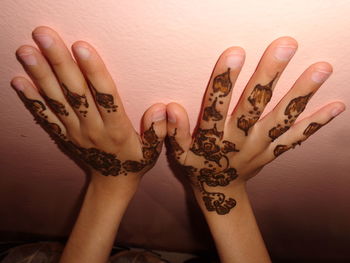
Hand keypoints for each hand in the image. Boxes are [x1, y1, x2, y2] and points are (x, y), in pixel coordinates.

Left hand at [11, 26, 166, 186]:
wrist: (113, 183)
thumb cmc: (136, 162)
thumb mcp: (154, 151)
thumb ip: (158, 130)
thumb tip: (160, 108)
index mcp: (117, 130)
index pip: (105, 96)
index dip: (94, 71)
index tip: (82, 47)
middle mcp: (93, 129)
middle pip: (76, 93)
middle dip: (60, 63)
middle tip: (44, 36)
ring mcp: (75, 132)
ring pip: (58, 101)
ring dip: (41, 75)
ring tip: (27, 51)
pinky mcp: (64, 136)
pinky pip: (46, 118)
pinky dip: (32, 99)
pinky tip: (19, 81)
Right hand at [166, 37, 344, 214]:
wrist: (220, 194)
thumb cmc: (196, 166)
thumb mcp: (178, 153)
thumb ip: (174, 131)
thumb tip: (169, 106)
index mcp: (212, 139)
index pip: (216, 107)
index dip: (223, 82)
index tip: (235, 53)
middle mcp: (238, 141)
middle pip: (254, 106)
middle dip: (269, 76)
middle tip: (285, 47)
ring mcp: (259, 147)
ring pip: (280, 119)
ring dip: (300, 94)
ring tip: (321, 69)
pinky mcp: (273, 152)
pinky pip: (296, 138)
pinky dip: (316, 123)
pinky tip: (337, 106)